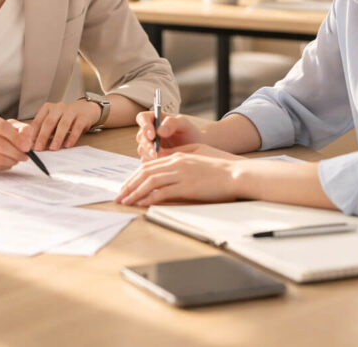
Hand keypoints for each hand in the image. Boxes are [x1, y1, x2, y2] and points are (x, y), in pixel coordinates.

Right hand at [0, 109, 32, 170]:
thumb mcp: (6, 124)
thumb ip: (21, 129)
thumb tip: (28, 141)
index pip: (2, 127)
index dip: (17, 138)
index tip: (27, 146)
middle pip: (0, 145)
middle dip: (17, 153)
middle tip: (25, 156)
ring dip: (12, 161)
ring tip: (17, 159)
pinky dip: (3, 166)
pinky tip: (7, 162)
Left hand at [30, 100, 100, 150]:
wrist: (86, 109)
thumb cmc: (65, 117)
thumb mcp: (52, 120)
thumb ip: (42, 129)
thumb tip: (30, 143)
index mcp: (48, 108)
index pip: (38, 121)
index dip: (32, 134)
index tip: (28, 145)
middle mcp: (59, 108)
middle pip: (49, 122)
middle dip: (42, 136)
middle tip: (38, 148)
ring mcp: (71, 111)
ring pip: (63, 125)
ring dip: (57, 138)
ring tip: (53, 148)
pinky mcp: (82, 117)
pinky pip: (76, 128)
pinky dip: (71, 137)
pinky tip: (67, 145)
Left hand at [115, 147, 241, 206]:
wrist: (237, 174)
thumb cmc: (222, 166)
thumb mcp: (200, 154)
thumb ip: (182, 157)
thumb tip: (166, 163)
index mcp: (178, 156)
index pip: (149, 165)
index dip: (135, 176)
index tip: (127, 186)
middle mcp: (176, 163)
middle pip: (145, 172)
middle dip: (129, 185)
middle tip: (119, 195)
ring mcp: (181, 174)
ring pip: (149, 182)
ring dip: (134, 193)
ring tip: (125, 202)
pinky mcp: (187, 187)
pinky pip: (162, 192)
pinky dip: (148, 198)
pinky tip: (141, 204)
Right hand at [134, 111, 202, 160]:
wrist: (195, 150)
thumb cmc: (189, 134)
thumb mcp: (185, 125)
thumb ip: (172, 123)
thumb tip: (159, 130)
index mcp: (154, 119)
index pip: (142, 118)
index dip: (144, 126)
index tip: (153, 135)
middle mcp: (148, 132)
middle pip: (141, 136)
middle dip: (147, 145)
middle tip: (156, 153)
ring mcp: (147, 146)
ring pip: (142, 150)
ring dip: (151, 155)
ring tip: (164, 159)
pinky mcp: (149, 158)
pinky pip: (146, 161)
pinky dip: (153, 164)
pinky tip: (164, 164)